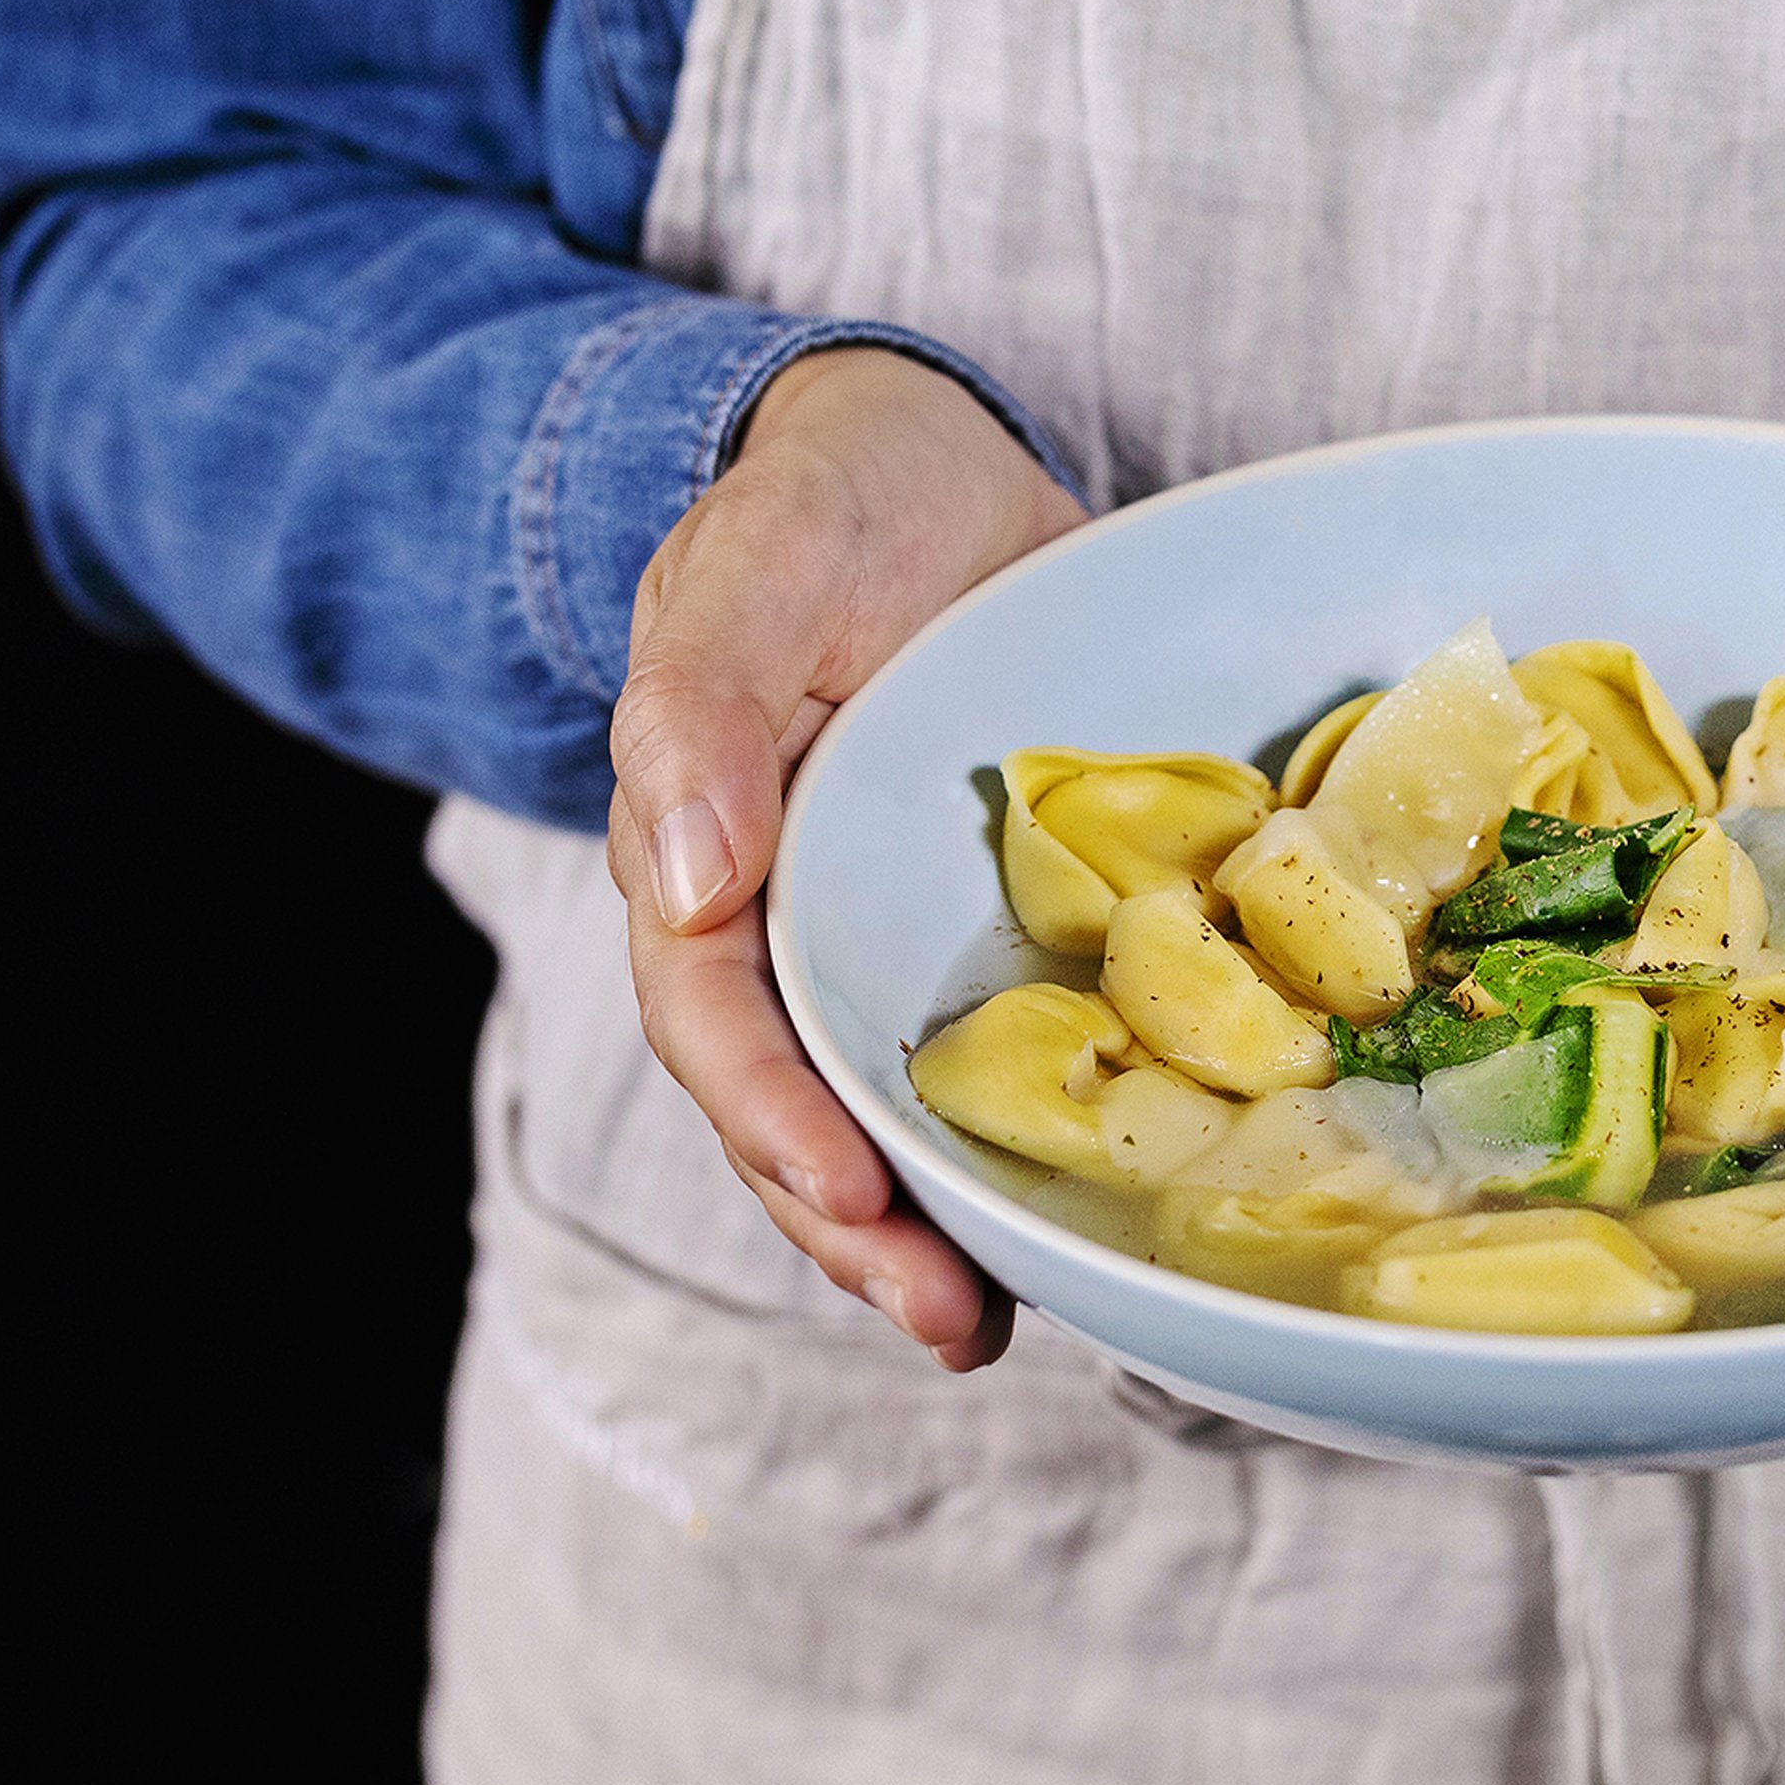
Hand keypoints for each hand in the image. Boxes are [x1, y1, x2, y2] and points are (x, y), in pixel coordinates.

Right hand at [608, 351, 1081, 1367]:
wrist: (928, 461)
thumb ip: (696, 710)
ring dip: (942, 1223)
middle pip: (802, 1106)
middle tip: (952, 1321)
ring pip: (899, 1106)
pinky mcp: (1002, 925)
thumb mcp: (758, 567)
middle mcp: (796, 921)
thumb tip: (680, 881)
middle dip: (864, 1228)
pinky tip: (1104, 1210)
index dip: (777, 1121)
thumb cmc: (827, 499)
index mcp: (708, 854)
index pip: (717, 1019)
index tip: (854, 1196)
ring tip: (1003, 1323)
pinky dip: (1044, 1135)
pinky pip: (1020, 1046)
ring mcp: (896, 934)